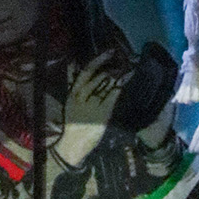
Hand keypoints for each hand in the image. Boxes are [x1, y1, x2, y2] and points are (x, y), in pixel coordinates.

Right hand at [53, 48, 124, 168]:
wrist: (72, 146)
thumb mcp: (72, 104)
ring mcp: (91, 104)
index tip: (108, 52)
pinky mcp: (101, 113)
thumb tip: (85, 69)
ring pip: (105, 83)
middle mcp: (81, 96)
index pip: (84, 72)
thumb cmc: (74, 124)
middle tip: (118, 55)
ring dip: (116, 73)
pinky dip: (120, 86)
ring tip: (125, 67)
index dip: (97, 60)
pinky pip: (112, 95)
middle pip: (96, 74)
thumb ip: (79, 88)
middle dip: (107, 63)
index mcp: (73, 93)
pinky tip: (126, 79)